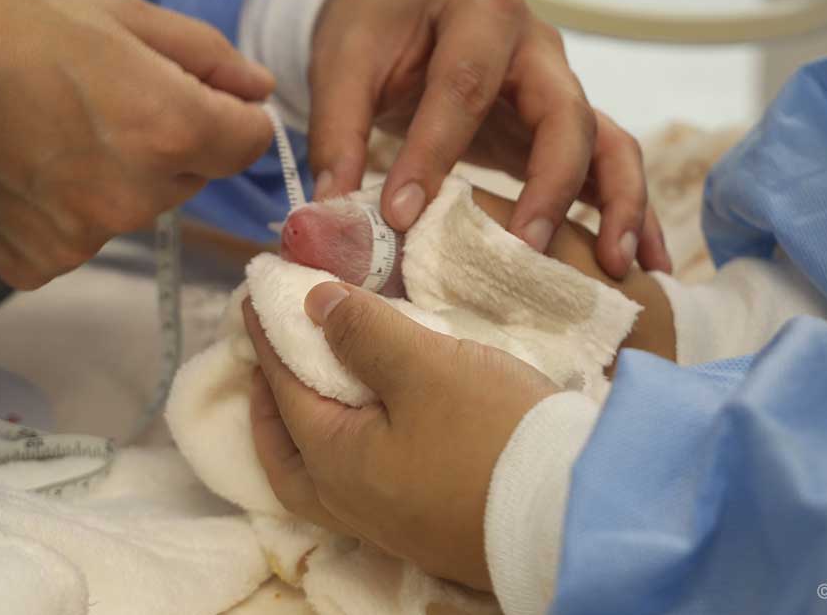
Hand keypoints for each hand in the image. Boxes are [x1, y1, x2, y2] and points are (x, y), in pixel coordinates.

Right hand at [0, 0, 273, 288]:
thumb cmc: (3, 18)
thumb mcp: (118, 10)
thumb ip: (204, 55)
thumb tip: (257, 89)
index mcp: (168, 127)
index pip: (249, 143)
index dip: (228, 111)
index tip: (192, 88)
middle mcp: (134, 195)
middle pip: (191, 175)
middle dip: (168, 139)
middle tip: (97, 92)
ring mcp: (82, 235)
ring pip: (136, 205)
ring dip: (116, 173)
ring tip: (50, 122)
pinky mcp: (35, 260)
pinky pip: (79, 235)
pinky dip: (62, 206)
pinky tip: (23, 161)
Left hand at [242, 285, 557, 590]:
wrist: (572, 516)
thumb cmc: (493, 436)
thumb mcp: (426, 367)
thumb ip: (364, 333)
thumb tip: (314, 304)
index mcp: (334, 462)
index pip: (283, 388)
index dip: (267, 337)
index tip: (254, 296)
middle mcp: (351, 504)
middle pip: (287, 455)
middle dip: (271, 405)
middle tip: (270, 360)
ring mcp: (391, 525)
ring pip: (324, 479)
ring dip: (309, 432)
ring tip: (319, 391)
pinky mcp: (429, 529)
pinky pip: (363, 486)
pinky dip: (349, 448)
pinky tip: (378, 426)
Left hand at [310, 0, 670, 278]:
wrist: (396, 19)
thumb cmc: (372, 38)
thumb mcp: (342, 67)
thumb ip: (337, 132)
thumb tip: (335, 210)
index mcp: (478, 13)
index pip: (463, 85)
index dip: (434, 152)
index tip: (401, 217)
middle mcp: (536, 45)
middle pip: (565, 112)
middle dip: (550, 184)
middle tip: (526, 249)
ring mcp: (562, 86)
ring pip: (610, 140)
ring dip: (618, 203)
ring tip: (614, 266)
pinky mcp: (568, 127)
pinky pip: (613, 165)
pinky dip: (632, 213)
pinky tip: (645, 265)